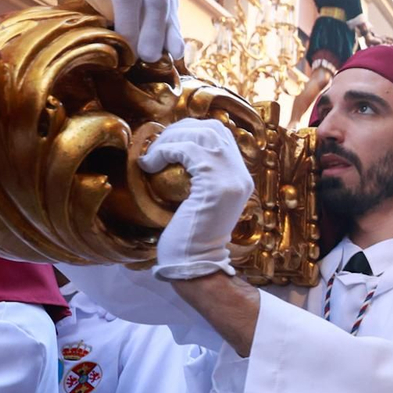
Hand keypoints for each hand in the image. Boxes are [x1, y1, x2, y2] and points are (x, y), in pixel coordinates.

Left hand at [138, 118, 253, 279]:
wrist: (196, 262)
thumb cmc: (191, 235)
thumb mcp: (201, 199)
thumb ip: (200, 176)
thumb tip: (179, 149)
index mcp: (240, 177)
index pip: (221, 134)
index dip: (192, 130)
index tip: (169, 143)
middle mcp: (241, 175)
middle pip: (213, 129)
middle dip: (181, 130)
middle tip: (159, 146)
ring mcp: (231, 179)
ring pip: (201, 135)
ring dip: (170, 139)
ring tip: (154, 155)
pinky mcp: (215, 185)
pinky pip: (187, 150)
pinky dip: (165, 151)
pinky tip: (150, 164)